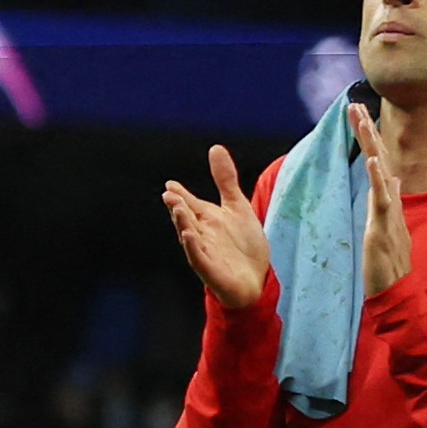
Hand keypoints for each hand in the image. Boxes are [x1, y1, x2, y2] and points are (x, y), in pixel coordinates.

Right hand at [159, 144, 271, 310]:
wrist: (256, 279)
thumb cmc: (244, 245)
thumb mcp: (238, 206)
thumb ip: (225, 179)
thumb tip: (215, 148)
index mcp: (207, 218)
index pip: (190, 203)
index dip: (180, 194)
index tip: (170, 184)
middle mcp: (202, 233)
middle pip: (187, 217)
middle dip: (178, 206)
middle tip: (170, 194)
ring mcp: (205, 251)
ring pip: (189, 235)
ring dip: (182, 223)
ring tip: (178, 209)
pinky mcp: (210, 269)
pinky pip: (198, 256)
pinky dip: (192, 246)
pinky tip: (189, 235)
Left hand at [350, 99, 410, 294]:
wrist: (396, 291)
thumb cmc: (389, 261)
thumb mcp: (387, 225)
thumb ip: (389, 200)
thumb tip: (395, 178)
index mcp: (387, 201)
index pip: (376, 162)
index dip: (368, 139)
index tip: (357, 115)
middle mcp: (389, 202)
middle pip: (378, 159)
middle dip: (366, 132)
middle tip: (353, 105)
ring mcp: (388, 213)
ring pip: (380, 172)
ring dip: (371, 145)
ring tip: (362, 120)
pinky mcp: (383, 227)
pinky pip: (383, 200)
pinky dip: (378, 179)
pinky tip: (373, 160)